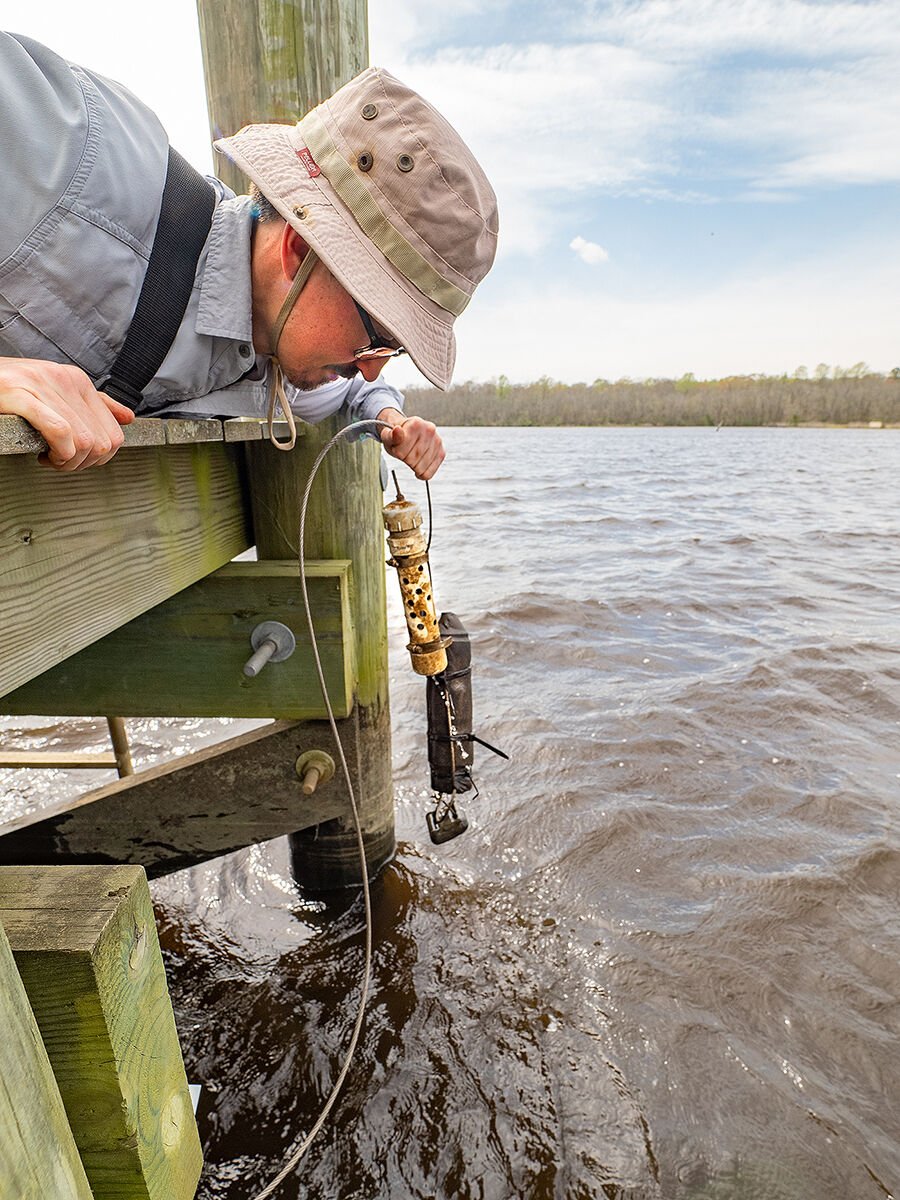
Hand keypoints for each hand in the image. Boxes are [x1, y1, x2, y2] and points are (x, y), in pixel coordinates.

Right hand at [0, 357, 133, 469]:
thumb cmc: (13, 390)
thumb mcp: (58, 393)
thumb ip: (95, 405)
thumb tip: (128, 418)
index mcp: (77, 380)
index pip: (113, 432)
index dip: (99, 458)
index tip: (78, 459)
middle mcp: (65, 380)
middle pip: (101, 442)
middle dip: (84, 463)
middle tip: (62, 462)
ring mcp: (43, 386)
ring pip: (83, 441)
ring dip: (68, 462)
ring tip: (51, 459)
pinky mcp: (21, 395)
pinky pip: (59, 431)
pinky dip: (57, 452)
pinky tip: (43, 454)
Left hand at [378, 409, 444, 479]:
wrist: (407, 432)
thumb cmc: (398, 436)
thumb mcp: (388, 436)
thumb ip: (391, 436)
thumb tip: (397, 430)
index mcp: (416, 424)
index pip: (402, 452)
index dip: (398, 454)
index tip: (397, 448)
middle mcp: (430, 430)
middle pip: (413, 460)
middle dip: (406, 460)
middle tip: (405, 453)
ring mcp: (437, 441)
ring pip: (421, 468)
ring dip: (414, 467)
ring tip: (412, 456)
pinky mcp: (441, 452)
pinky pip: (429, 472)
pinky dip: (422, 474)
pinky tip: (418, 466)